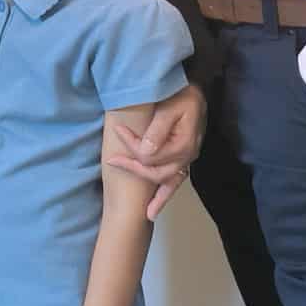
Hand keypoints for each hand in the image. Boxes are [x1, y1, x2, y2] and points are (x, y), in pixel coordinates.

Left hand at [104, 82, 205, 219]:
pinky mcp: (183, 160)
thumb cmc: (180, 95)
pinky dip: (163, 197)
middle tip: (111, 160)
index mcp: (183, 144)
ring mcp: (186, 160)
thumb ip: (157, 130)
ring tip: (143, 214)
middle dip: (133, 168)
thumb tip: (145, 151)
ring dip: (154, 197)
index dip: (132, 146)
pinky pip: (174, 182)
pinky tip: (152, 211)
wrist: (194, 91)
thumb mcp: (169, 108)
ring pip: (168, 183)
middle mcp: (187, 156)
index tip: (117, 130)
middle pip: (157, 172)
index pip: (151, 155)